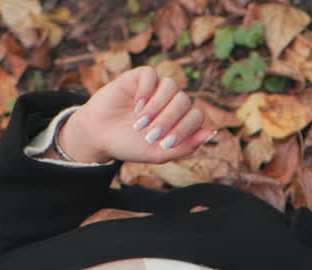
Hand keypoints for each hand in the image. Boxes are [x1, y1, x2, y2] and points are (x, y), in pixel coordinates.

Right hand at [58, 66, 216, 164]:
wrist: (99, 136)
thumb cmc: (130, 145)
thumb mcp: (159, 153)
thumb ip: (186, 146)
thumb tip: (211, 133)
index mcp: (180, 119)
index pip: (196, 117)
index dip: (184, 129)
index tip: (164, 143)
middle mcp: (172, 101)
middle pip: (184, 102)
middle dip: (168, 121)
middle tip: (150, 135)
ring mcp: (157, 87)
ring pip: (171, 86)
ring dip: (157, 107)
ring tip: (140, 123)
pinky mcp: (140, 77)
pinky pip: (152, 75)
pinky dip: (147, 91)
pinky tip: (136, 106)